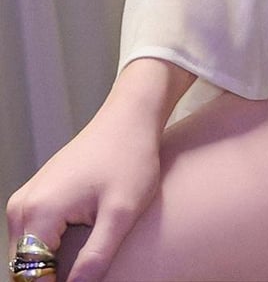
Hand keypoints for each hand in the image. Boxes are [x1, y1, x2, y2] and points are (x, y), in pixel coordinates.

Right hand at [6, 96, 161, 281]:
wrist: (130, 117)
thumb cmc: (130, 157)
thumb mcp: (121, 213)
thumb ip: (95, 259)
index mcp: (38, 212)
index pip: (30, 277)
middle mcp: (23, 206)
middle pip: (23, 268)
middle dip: (47, 280)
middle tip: (83, 278)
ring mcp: (27, 198)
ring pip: (26, 256)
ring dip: (47, 270)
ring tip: (79, 272)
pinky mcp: (37, 195)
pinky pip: (33, 238)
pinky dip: (48, 254)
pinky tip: (73, 259)